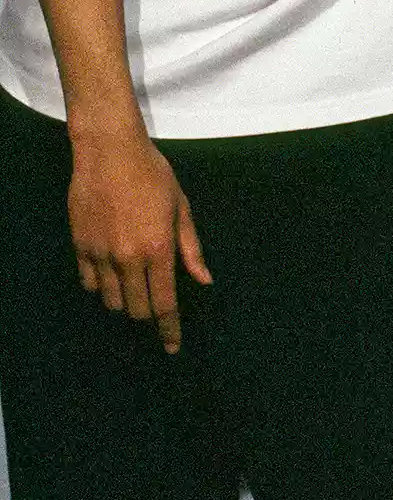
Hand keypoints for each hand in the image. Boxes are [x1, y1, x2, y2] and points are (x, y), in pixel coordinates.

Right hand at [68, 122, 212, 352]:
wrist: (110, 151)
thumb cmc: (152, 174)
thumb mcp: (181, 207)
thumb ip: (190, 247)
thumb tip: (204, 279)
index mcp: (158, 249)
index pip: (164, 304)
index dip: (169, 329)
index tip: (172, 347)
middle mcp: (128, 258)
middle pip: (136, 309)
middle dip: (147, 314)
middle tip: (154, 304)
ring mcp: (101, 254)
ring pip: (112, 300)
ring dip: (125, 300)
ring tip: (133, 285)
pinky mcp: (80, 246)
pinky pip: (90, 283)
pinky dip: (102, 285)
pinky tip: (110, 273)